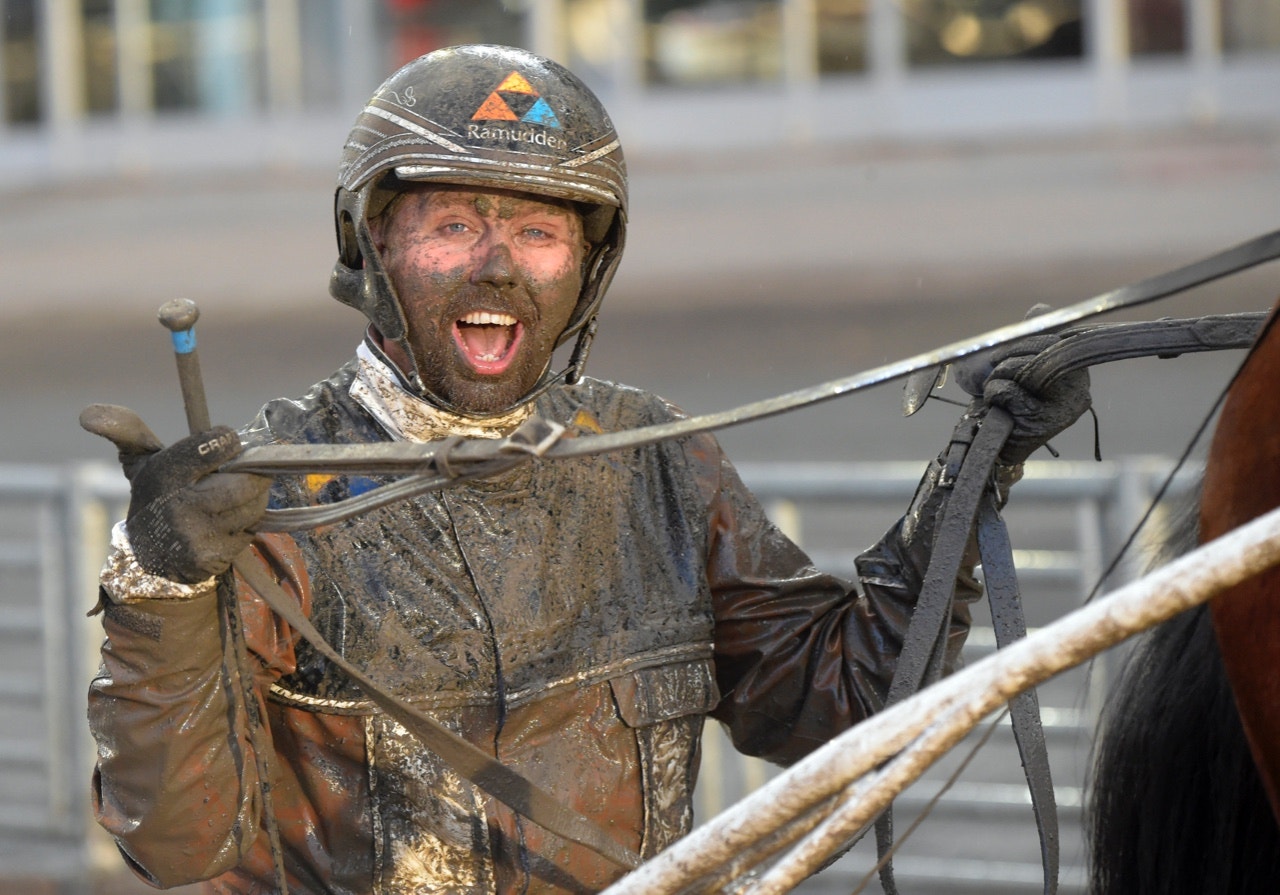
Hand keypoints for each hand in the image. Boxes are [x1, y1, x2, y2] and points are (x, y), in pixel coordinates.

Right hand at [80, 404, 270, 582]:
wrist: (148, 558)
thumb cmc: (154, 495)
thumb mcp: (138, 461)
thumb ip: (126, 429)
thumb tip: (88, 414)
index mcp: (163, 475)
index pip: (211, 446)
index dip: (227, 440)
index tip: (227, 441)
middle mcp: (180, 507)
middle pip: (244, 481)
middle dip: (250, 473)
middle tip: (241, 469)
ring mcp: (199, 536)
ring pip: (252, 504)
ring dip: (253, 495)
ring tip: (235, 491)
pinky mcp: (214, 557)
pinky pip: (251, 529)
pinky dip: (247, 521)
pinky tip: (229, 519)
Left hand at [955, 334, 1090, 464]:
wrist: (996, 443)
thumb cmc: (1008, 402)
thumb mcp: (1020, 365)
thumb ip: (1032, 339)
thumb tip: (1041, 309)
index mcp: (1076, 369)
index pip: (1053, 338)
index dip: (1023, 342)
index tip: (1002, 354)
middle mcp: (1079, 387)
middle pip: (1040, 349)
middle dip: (1007, 358)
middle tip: (996, 373)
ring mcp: (1064, 406)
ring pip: (1022, 369)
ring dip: (997, 378)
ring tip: (999, 394)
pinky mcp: (1044, 422)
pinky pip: (1008, 391)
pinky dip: (994, 394)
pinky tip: (998, 408)